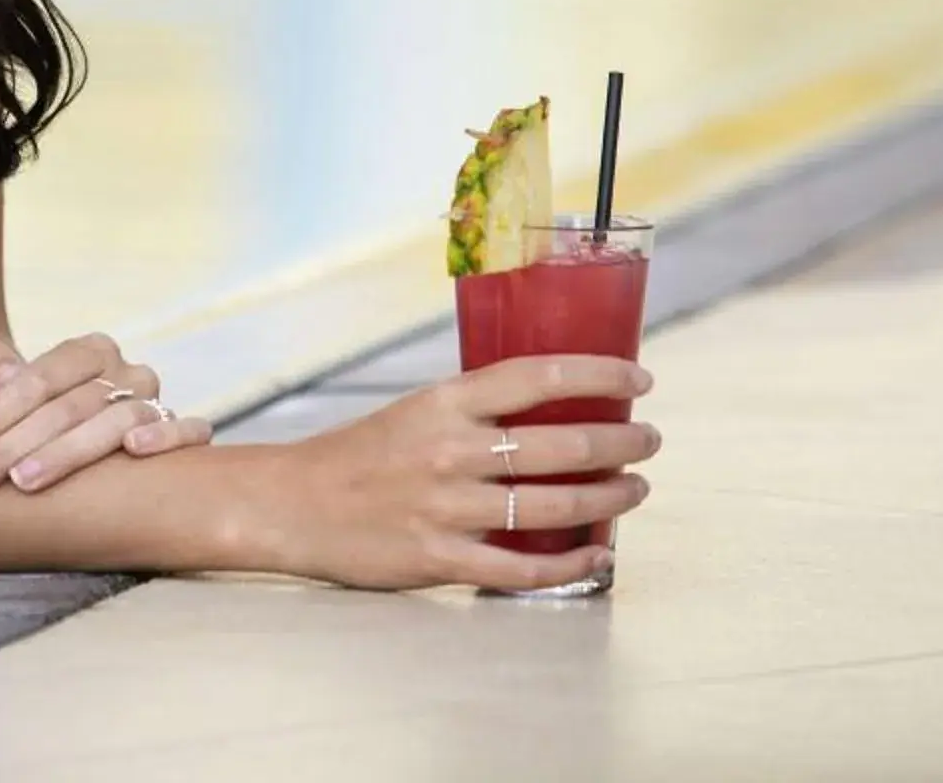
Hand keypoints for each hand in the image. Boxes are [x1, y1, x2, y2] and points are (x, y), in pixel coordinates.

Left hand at [0, 332, 210, 503]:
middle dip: (9, 450)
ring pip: (115, 421)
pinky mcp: (179, 432)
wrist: (60, 431)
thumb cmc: (18, 410)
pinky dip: (167, 436)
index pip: (35, 381)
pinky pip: (187, 430)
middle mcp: (126, 371)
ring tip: (23, 482)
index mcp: (86, 350)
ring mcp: (155, 402)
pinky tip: (135, 449)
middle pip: (67, 408)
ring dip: (66, 453)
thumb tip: (7, 377)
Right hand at [257, 355, 660, 591]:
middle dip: (622, 444)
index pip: (537, 377)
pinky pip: (523, 567)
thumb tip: (553, 409)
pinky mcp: (440, 558)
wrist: (293, 504)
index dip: (599, 375)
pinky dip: (571, 564)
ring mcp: (447, 508)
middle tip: (649, 442)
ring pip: (555, 506)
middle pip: (562, 445)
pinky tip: (598, 556)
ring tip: (636, 489)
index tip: (640, 380)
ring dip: (610, 499)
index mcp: (444, 403)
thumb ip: (476, 412)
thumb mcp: (416, 411)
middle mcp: (451, 451)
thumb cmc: (359, 455)